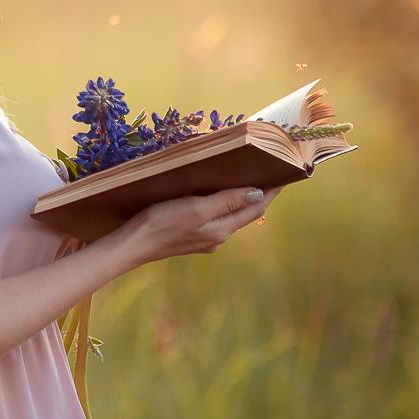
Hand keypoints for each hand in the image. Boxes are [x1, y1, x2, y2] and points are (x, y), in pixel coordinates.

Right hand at [115, 184, 282, 265]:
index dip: (271, 191)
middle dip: (260, 195)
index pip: (255, 207)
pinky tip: (221, 196)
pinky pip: (217, 218)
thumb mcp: (197, 208)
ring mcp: (205, 238)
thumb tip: (257, 193)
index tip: (285, 174)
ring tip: (251, 181)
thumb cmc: (163, 222)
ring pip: (232, 216)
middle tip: (272, 174)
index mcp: (223, 229)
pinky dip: (226, 205)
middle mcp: (218, 236)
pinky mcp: (191, 236)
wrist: (133, 244)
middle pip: (246, 212)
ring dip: (243, 200)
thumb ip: (227, 201)